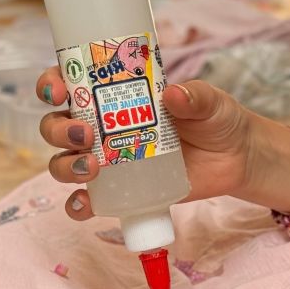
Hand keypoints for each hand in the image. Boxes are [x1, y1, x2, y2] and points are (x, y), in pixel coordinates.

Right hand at [37, 68, 254, 219]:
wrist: (237, 157)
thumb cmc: (217, 119)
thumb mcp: (210, 101)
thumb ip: (195, 96)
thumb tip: (172, 95)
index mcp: (116, 96)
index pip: (71, 85)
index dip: (52, 84)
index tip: (58, 89)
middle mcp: (104, 127)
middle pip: (57, 127)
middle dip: (58, 129)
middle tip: (85, 134)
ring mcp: (110, 160)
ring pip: (64, 162)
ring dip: (65, 165)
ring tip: (93, 167)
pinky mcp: (122, 191)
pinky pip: (88, 200)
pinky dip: (78, 204)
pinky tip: (86, 203)